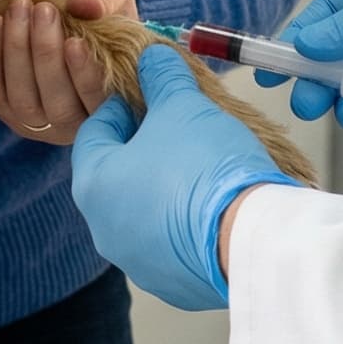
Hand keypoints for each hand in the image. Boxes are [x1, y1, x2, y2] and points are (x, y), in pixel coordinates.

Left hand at [0, 0, 134, 145]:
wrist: (64, 2)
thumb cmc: (95, 1)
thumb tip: (87, 5)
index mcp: (115, 103)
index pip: (101, 102)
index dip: (86, 76)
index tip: (75, 41)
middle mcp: (77, 124)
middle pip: (59, 106)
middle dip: (46, 56)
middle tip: (43, 9)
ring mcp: (40, 123)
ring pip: (24, 102)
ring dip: (16, 53)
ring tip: (18, 9)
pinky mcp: (8, 112)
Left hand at [72, 46, 302, 310]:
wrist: (249, 240)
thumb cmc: (204, 167)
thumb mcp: (183, 107)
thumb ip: (162, 78)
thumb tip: (153, 58)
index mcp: (93, 185)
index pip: (94, 133)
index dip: (121, 107)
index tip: (146, 96)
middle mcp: (104, 230)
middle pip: (118, 175)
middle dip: (145, 148)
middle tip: (177, 128)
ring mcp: (137, 262)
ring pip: (144, 213)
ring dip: (165, 188)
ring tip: (202, 166)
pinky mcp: (173, 285)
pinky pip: (173, 245)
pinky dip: (188, 224)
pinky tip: (215, 206)